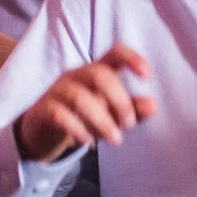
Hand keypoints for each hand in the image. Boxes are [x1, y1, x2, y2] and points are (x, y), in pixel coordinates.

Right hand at [14, 45, 153, 161]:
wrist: (43, 128)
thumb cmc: (84, 114)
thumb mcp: (111, 111)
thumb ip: (132, 109)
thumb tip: (153, 106)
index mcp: (97, 70)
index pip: (115, 53)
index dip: (132, 58)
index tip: (147, 76)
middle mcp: (77, 75)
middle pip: (98, 74)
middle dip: (119, 100)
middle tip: (129, 125)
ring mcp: (58, 90)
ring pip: (79, 97)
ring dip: (102, 121)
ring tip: (115, 140)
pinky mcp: (44, 109)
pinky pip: (60, 115)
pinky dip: (78, 130)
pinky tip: (89, 143)